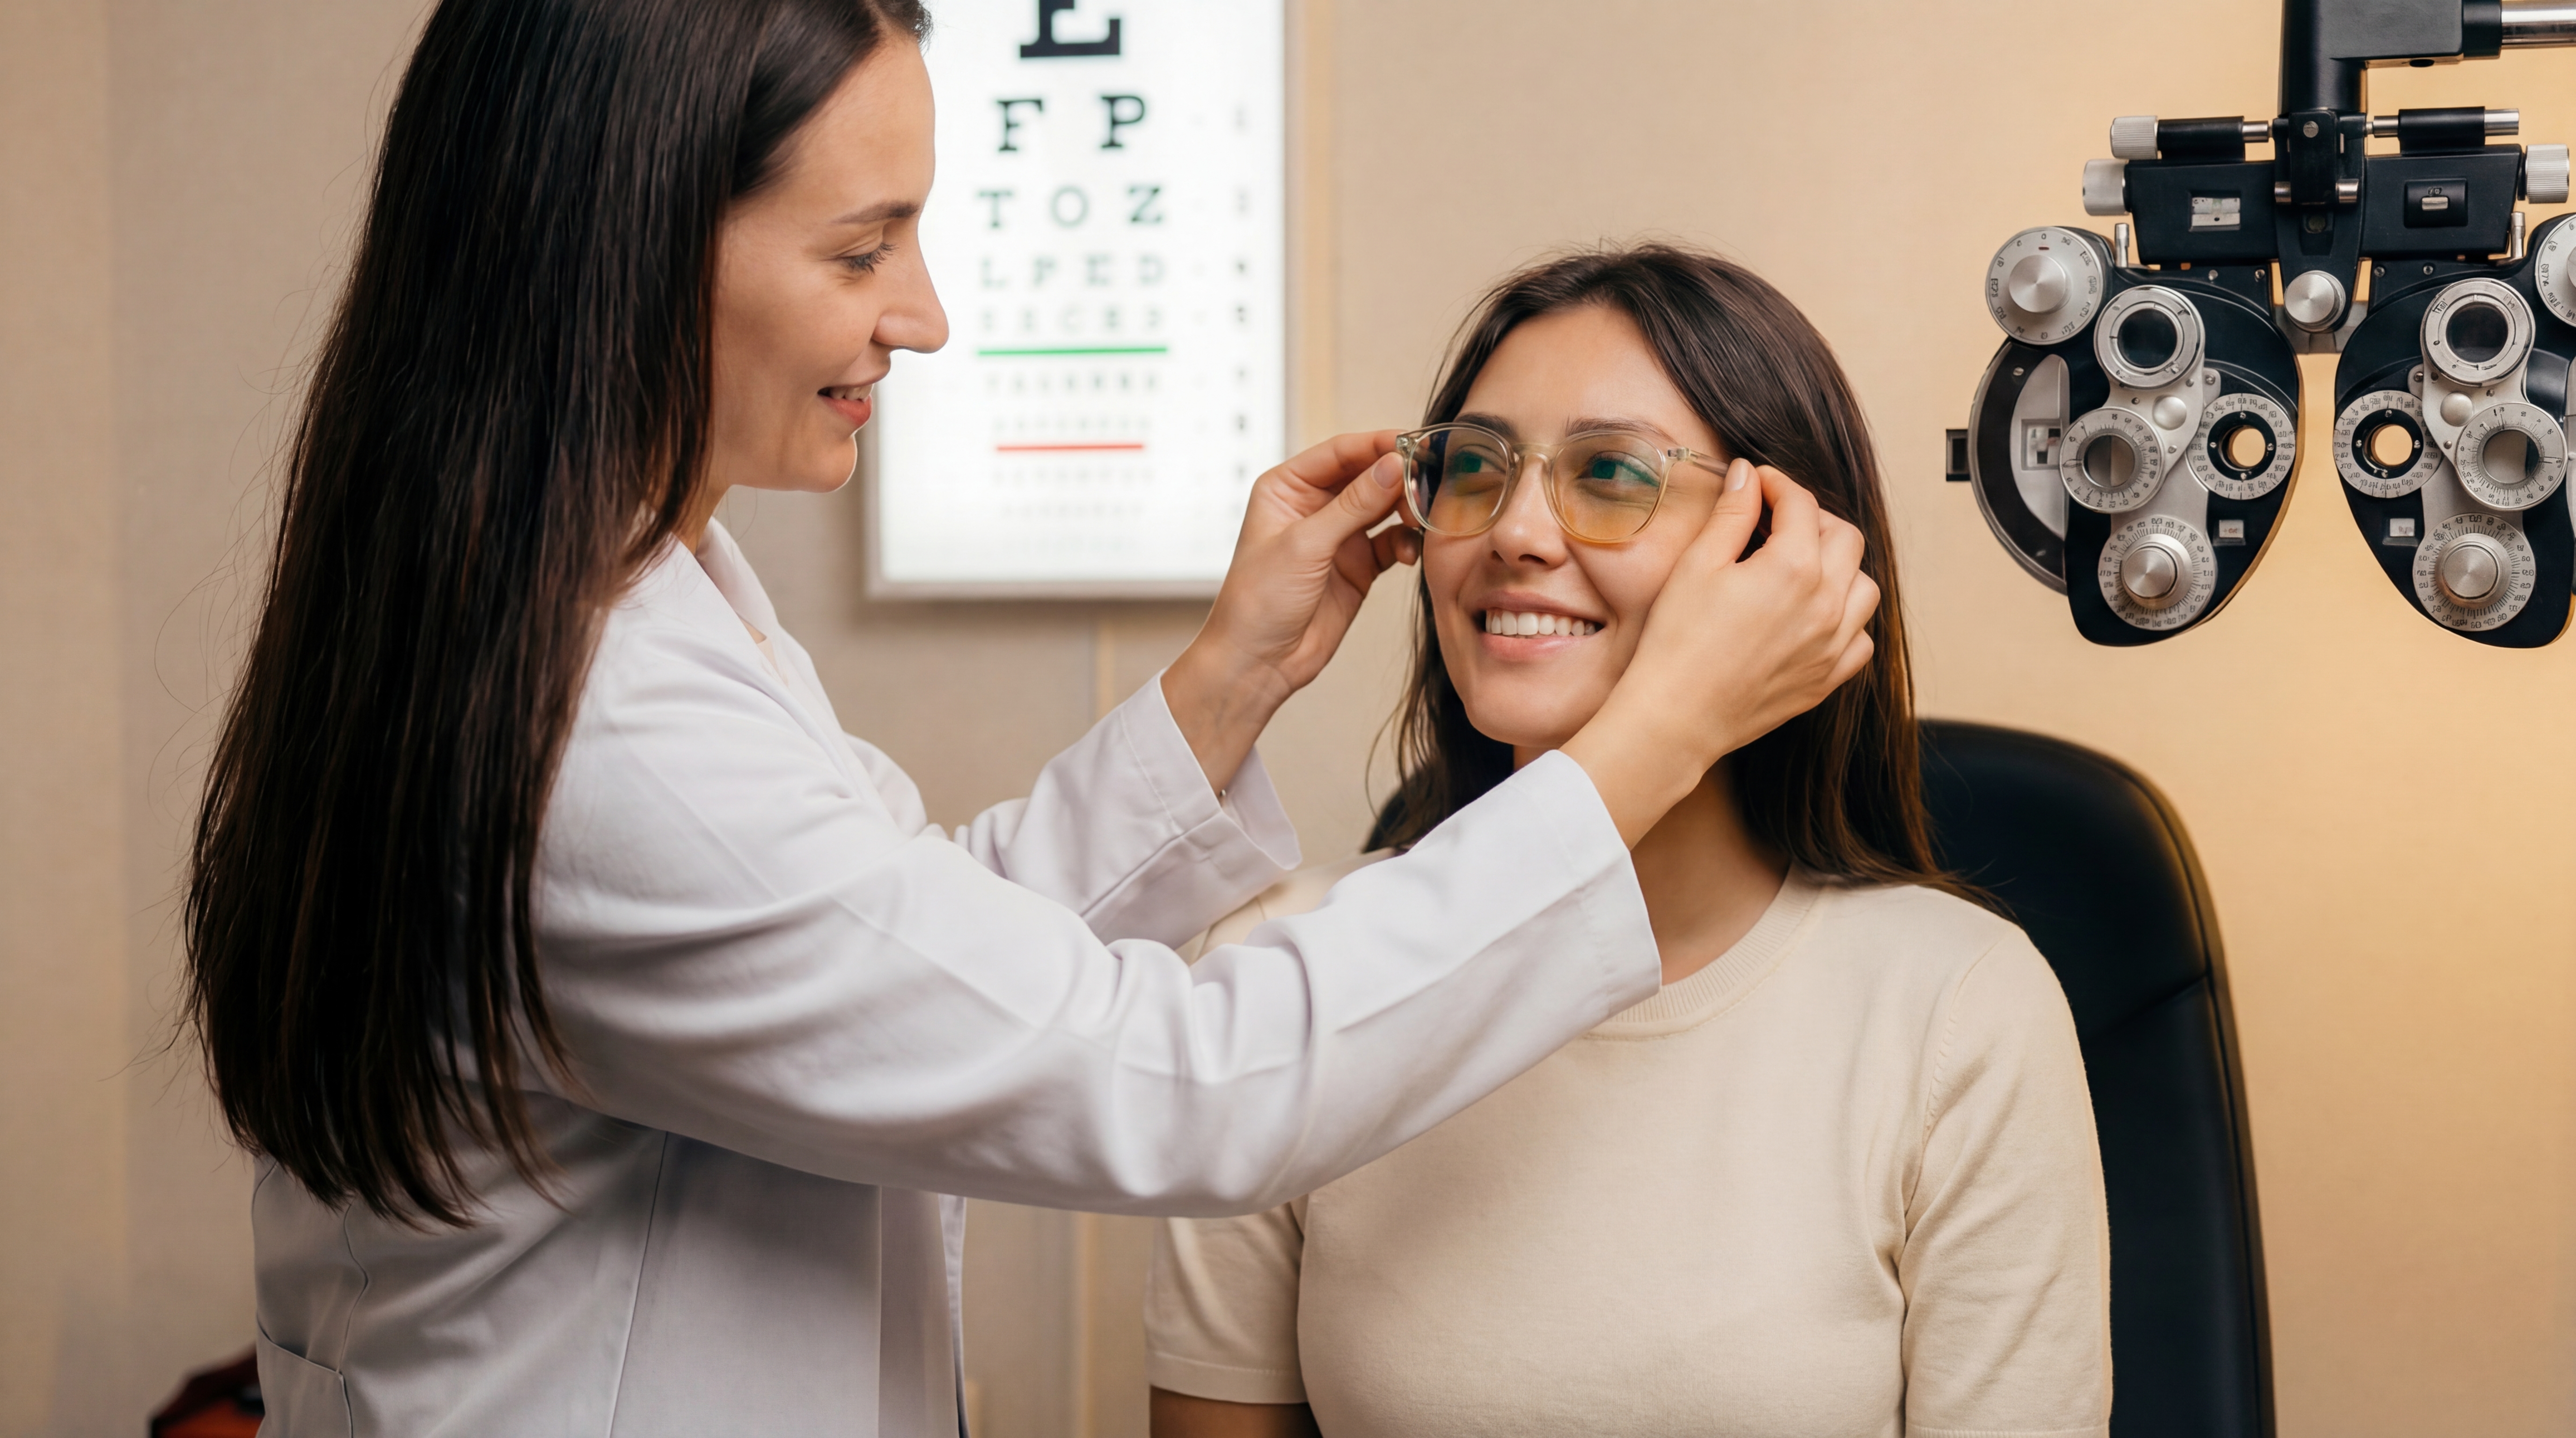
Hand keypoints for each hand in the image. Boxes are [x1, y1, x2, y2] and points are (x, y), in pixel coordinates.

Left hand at [1162, 432, 1421, 790]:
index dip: (1378, 445)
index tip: (1416, 444)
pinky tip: (1412, 552)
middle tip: (1433, 481)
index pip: (1340, 452)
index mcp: (1287, 487)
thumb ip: (1353, 505)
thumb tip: (1394, 465)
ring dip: (1408, 510)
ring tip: (1426, 517)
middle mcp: (1314, 506)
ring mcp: (1338, 536)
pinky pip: (1393, 542)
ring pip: (1385, 507)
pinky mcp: (1359, 566)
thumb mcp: (1305, 545)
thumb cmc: (1259, 600)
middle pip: (1368, 475)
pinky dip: (1407, 543)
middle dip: (1401, 477)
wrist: (1258, 663)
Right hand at [1562, 461, 1878, 845]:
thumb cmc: (1678, 641)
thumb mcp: (1698, 565)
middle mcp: (1827, 604)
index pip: (1801, 504)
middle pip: (1845, 537)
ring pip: (1863, 586)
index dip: (1777, 484)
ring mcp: (1833, 645)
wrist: (1676, 716)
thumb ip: (1731, 515)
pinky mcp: (1828, 678)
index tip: (1757, 483)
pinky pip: (1861, 638)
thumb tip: (1748, 477)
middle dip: (1813, 518)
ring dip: (1838, 567)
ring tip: (1801, 567)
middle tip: (1777, 520)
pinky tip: (1811, 617)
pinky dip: (1845, 620)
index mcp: (1794, 568)